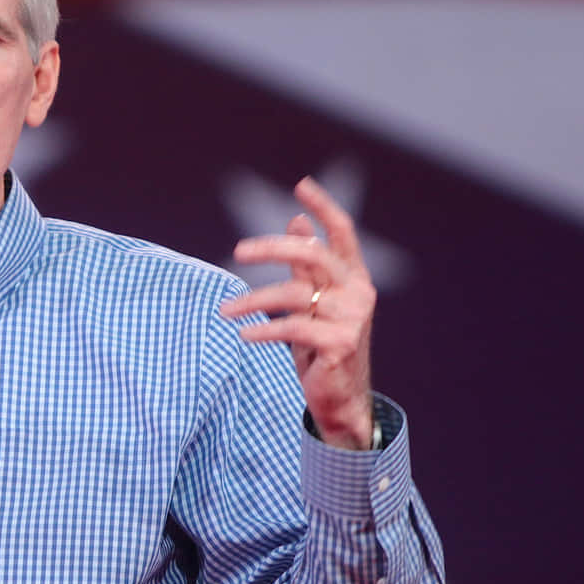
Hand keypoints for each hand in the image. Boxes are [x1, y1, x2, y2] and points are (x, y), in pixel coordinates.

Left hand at [220, 177, 375, 448]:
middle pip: (313, 255)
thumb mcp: (312, 302)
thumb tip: (295, 223)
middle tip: (237, 250)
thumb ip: (305, 267)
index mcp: (354, 276)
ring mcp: (352, 318)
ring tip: (225, 310)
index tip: (301, 185)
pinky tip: (243, 334)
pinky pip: (293, 328)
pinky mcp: (340, 344)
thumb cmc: (321, 347)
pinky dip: (264, 330)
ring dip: (253, 300)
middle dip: (272, 248)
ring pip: (295, 294)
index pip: (343, 232)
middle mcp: (359, 291)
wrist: (340, 398)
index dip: (323, 207)